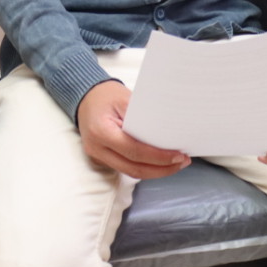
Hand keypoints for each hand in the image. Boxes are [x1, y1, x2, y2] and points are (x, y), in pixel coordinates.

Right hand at [76, 80, 190, 178]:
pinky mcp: (102, 158)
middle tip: (181, 162)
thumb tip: (167, 133)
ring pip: (130, 172)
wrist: (85, 96)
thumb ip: (144, 117)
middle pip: (133, 169)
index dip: (158, 157)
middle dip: (161, 169)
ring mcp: (98, 156)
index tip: (178, 155)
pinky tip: (159, 162)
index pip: (134, 151)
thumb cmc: (106, 95)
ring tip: (175, 164)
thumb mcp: (125, 99)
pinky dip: (144, 167)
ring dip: (154, 171)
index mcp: (101, 132)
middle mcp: (97, 149)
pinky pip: (126, 167)